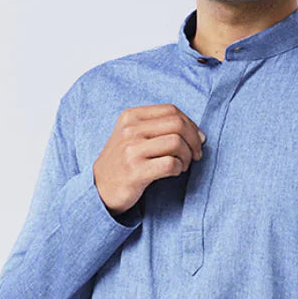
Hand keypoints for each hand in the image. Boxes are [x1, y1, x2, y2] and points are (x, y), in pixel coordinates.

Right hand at [93, 103, 206, 217]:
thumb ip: (158, 127)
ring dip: (187, 156)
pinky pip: (170, 164)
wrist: (99, 188)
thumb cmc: (123, 162)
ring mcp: (131, 150)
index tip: (197, 138)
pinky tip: (175, 172)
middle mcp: (130, 130)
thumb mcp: (132, 135)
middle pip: (177, 124)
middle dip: (194, 140)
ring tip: (184, 165)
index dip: (191, 124)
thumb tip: (198, 133)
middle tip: (196, 154)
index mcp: (131, 116)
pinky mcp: (136, 171)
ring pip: (176, 142)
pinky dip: (179, 168)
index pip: (171, 110)